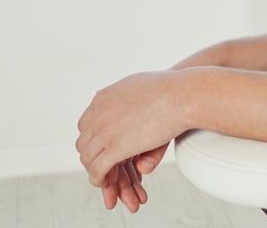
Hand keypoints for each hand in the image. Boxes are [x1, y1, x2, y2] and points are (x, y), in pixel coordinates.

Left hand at [76, 71, 188, 201]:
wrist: (182, 95)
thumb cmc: (169, 89)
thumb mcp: (137, 84)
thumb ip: (120, 93)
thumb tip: (100, 93)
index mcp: (102, 98)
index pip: (86, 125)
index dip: (94, 139)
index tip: (104, 148)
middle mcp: (98, 113)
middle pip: (84, 143)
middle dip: (94, 156)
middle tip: (106, 165)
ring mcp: (104, 130)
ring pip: (88, 158)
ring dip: (95, 169)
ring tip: (106, 177)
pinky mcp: (114, 147)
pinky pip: (97, 170)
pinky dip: (99, 180)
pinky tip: (106, 183)